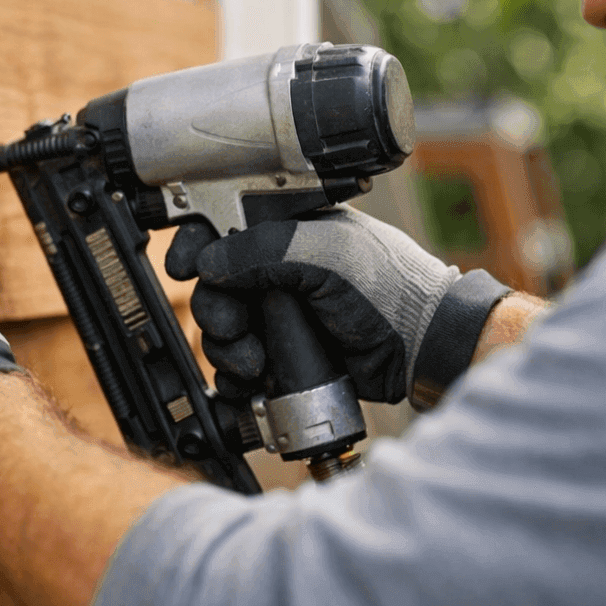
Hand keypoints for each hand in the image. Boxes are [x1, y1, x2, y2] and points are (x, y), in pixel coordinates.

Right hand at [166, 206, 510, 408]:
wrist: (423, 348)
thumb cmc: (392, 288)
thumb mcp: (325, 255)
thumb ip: (262, 250)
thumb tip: (210, 261)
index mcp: (290, 227)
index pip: (225, 223)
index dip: (197, 242)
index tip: (181, 264)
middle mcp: (282, 267)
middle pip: (217, 283)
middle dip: (214, 308)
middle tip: (232, 327)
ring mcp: (284, 311)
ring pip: (225, 326)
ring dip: (227, 347)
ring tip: (253, 361)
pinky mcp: (287, 352)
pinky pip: (243, 363)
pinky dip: (236, 376)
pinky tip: (249, 382)